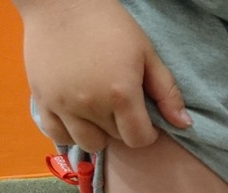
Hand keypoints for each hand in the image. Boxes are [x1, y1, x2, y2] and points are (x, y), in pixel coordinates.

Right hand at [15, 0, 190, 151]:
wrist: (62, 4)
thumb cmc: (110, 25)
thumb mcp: (147, 54)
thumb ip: (167, 93)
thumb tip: (185, 125)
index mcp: (120, 94)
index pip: (138, 139)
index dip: (148, 133)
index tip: (146, 120)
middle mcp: (90, 105)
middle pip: (116, 139)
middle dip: (125, 128)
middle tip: (123, 105)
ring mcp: (62, 105)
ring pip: (88, 143)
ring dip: (100, 133)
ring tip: (101, 112)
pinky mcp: (42, 100)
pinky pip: (57, 134)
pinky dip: (70, 132)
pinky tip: (79, 117)